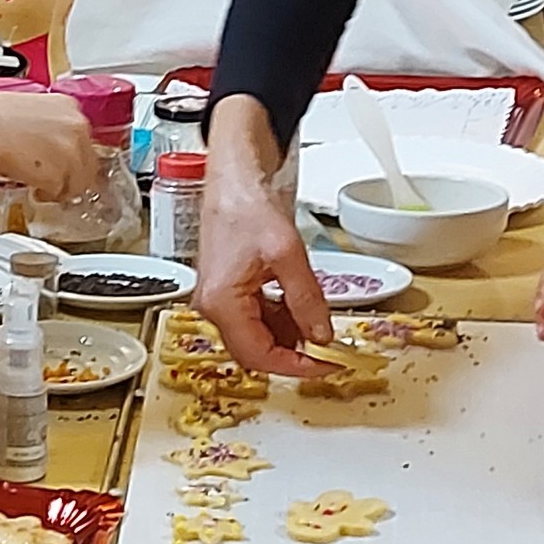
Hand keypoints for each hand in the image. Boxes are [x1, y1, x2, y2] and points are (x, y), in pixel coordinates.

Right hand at [0, 91, 105, 201]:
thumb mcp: (27, 108)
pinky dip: (48, 194)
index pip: (84, 138)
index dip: (71, 154)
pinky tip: (35, 188)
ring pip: (78, 181)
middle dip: (71, 174)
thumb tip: (46, 140)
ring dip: (61, 187)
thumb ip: (47, 124)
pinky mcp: (59, 174)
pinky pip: (60, 193)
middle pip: (87, 162)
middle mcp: (76, 127)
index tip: (62, 161)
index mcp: (68, 106)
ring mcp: (71, 152)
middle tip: (54, 179)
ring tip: (42, 186)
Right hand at [189, 98, 333, 377]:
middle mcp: (213, 306)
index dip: (297, 367)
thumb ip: (306, 299)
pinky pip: (256, 318)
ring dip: (290, 335)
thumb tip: (322, 334)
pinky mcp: (228, 290)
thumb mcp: (287, 254)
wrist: (233, 177)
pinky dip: (281, 318)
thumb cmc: (246, 205)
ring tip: (318, 321)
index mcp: (222, 302)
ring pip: (258, 336)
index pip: (260, 355)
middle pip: (255, 351)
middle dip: (294, 354)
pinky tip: (301, 308)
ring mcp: (219, 299)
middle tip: (329, 352)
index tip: (328, 366)